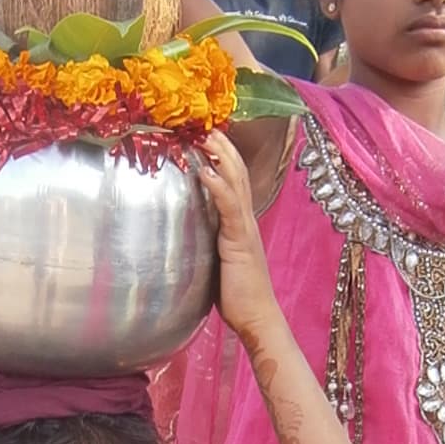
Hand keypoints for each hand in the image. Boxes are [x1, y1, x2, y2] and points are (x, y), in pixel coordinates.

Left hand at [199, 131, 278, 336]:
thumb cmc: (237, 297)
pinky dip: (218, 186)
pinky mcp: (239, 241)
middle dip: (223, 147)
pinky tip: (206, 170)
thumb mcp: (219, 263)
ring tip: (207, 136)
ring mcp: (244, 229)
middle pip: (237, 173)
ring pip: (236, 183)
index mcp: (240, 224)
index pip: (234, 182)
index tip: (208, 137)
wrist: (257, 318)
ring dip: (222, 157)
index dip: (224, 158)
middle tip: (207, 125)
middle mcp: (246, 221)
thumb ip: (209, 244)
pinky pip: (230, 208)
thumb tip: (187, 235)